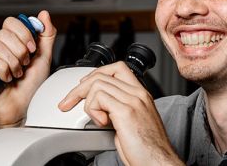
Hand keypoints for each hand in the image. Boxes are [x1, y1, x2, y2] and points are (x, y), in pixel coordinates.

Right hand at [0, 10, 56, 128]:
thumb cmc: (32, 84)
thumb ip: (46, 35)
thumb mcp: (44, 56)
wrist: (24, 106)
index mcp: (11, 41)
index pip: (11, 22)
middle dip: (20, 51)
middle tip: (25, 64)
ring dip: (13, 63)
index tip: (32, 48)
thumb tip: (44, 14)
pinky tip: (7, 78)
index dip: (24, 33)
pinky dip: (3, 70)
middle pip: (4, 33)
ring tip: (17, 73)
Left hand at [58, 62, 183, 165]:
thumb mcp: (131, 122)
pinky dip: (92, 110)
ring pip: (98, 84)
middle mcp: (138, 93)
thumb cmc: (146, 148)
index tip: (84, 87)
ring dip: (87, 103)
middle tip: (69, 102)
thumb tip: (99, 107)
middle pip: (102, 75)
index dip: (96, 75)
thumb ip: (117, 109)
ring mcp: (133, 100)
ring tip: (96, 119)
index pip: (117, 68)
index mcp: (141, 94)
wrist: (157, 161)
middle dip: (80, 88)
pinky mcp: (126, 111)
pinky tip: (100, 123)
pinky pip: (99, 98)